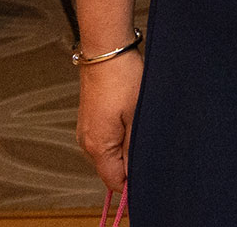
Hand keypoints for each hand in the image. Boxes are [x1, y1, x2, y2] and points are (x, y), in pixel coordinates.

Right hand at [75, 52, 142, 193]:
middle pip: (110, 169)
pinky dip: (119, 138)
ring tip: (142, 130)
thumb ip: (134, 148)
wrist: (106, 52)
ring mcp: (86, 131)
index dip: (132, 184)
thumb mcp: (137, 115)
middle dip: (130, 165)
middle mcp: (86, 142)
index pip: (113, 181)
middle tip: (151, 147)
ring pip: (108, 154)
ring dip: (125, 150)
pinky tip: (131, 121)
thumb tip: (133, 173)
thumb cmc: (124, 79)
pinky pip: (105, 140)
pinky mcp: (90, 120)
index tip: (149, 174)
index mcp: (98, 146)